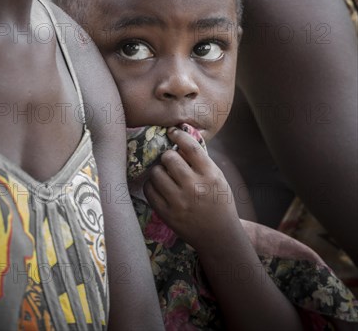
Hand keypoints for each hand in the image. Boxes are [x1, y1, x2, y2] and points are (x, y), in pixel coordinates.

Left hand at [143, 127, 239, 251]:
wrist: (219, 236)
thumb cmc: (219, 202)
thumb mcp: (218, 178)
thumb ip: (202, 161)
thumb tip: (181, 140)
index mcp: (210, 175)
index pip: (190, 147)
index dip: (178, 135)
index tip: (172, 132)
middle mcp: (194, 187)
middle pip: (169, 157)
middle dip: (167, 156)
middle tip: (169, 161)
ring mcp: (179, 201)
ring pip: (156, 172)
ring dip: (158, 170)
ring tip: (164, 174)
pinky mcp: (167, 214)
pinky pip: (149, 190)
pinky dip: (151, 185)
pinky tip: (158, 186)